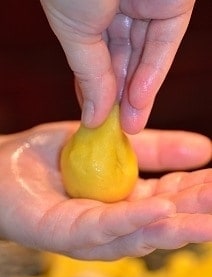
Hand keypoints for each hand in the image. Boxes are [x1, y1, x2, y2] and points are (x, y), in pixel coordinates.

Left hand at [0, 122, 210, 259]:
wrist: (3, 164)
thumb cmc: (53, 157)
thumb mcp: (111, 141)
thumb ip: (155, 149)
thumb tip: (205, 148)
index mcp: (126, 200)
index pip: (170, 197)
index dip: (197, 190)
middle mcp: (114, 222)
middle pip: (161, 221)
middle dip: (195, 212)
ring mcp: (91, 234)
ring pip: (139, 234)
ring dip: (174, 226)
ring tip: (208, 220)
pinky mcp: (66, 234)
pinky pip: (103, 227)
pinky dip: (131, 220)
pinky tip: (158, 210)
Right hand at [40, 0, 195, 132]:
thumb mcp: (75, 32)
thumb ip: (89, 75)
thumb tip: (90, 116)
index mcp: (88, 12)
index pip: (93, 59)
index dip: (94, 90)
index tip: (94, 118)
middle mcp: (117, 7)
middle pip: (121, 62)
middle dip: (119, 99)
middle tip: (117, 129)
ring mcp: (146, 4)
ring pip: (144, 57)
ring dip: (138, 95)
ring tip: (130, 125)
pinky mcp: (172, 1)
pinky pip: (164, 42)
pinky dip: (153, 72)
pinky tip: (139, 99)